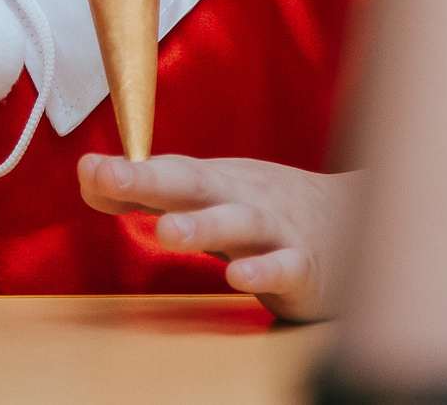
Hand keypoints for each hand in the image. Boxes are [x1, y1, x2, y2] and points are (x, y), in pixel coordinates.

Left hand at [79, 153, 359, 321]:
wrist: (360, 219)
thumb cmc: (268, 209)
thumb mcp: (210, 197)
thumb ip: (152, 194)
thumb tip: (90, 181)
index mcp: (216, 182)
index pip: (166, 171)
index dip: (126, 172)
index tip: (87, 170)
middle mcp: (242, 197)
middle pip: (194, 185)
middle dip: (148, 180)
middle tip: (107, 176)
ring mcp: (277, 229)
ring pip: (240, 223)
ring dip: (203, 225)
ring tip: (165, 232)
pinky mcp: (306, 267)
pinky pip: (285, 266)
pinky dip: (264, 269)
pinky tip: (239, 277)